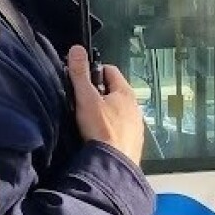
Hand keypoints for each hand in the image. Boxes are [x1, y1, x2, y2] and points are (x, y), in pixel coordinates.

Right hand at [67, 45, 144, 164]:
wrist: (113, 165)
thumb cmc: (100, 128)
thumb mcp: (86, 98)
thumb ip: (80, 74)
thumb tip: (76, 49)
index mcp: (125, 92)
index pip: (111, 71)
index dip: (95, 71)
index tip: (82, 80)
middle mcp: (135, 107)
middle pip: (115, 92)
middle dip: (100, 93)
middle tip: (83, 102)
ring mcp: (137, 126)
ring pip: (120, 111)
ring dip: (107, 112)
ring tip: (90, 121)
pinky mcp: (134, 142)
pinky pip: (122, 129)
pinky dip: (112, 128)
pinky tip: (101, 137)